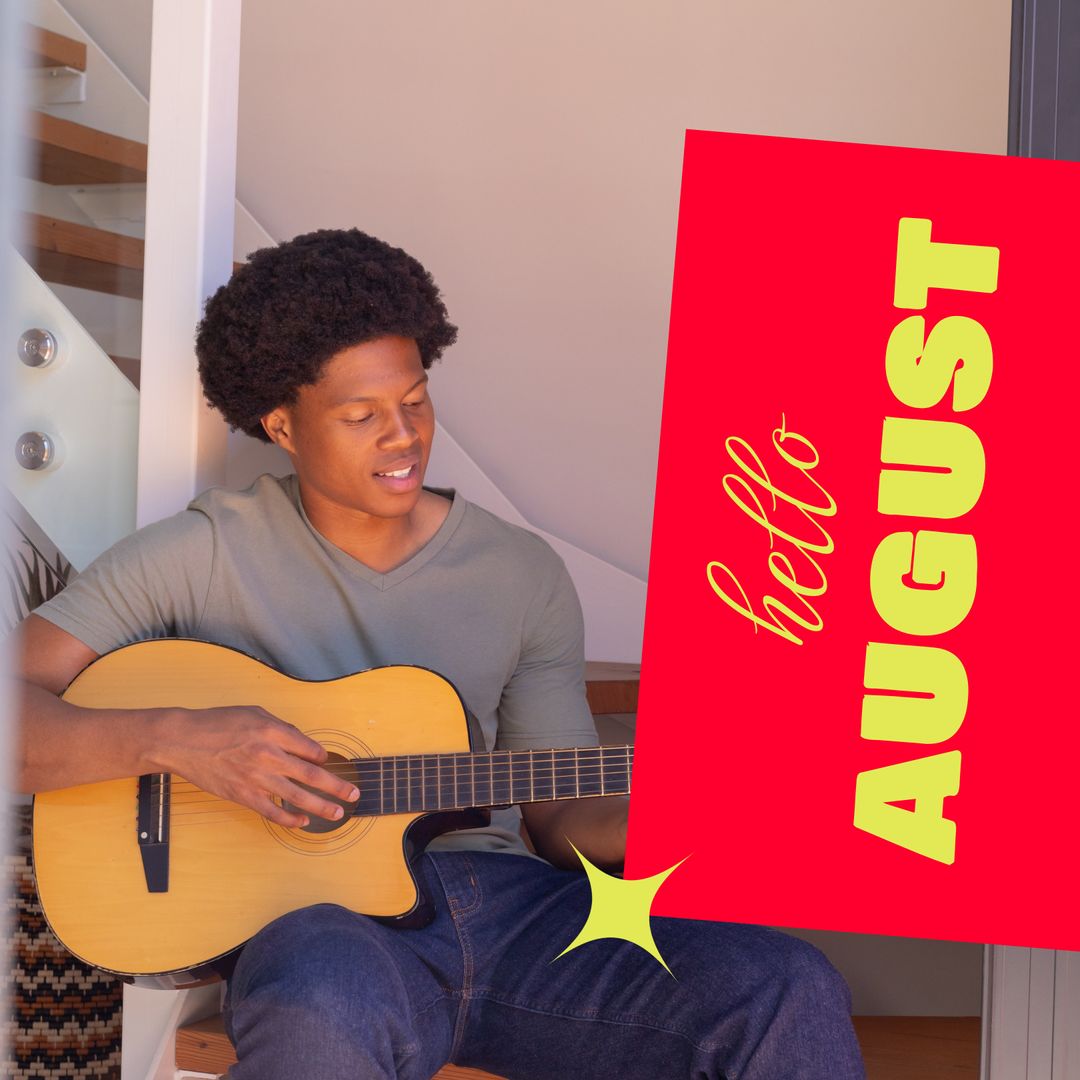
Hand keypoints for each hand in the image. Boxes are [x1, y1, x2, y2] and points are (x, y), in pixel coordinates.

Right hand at [152, 705, 358, 828]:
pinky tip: (304, 822)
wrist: (182, 740)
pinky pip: (272, 811)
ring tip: (338, 812)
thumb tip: (304, 745)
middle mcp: (268, 755)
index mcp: (273, 732)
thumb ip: (281, 728)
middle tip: (354, 793)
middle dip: (337, 786)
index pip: (310, 749)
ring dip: (321, 806)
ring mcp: (256, 778)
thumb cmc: (218, 723)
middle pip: (311, 775)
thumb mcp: (254, 713)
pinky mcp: (242, 795)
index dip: (322, 758)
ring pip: (297, 796)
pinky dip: (290, 818)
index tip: (326, 762)